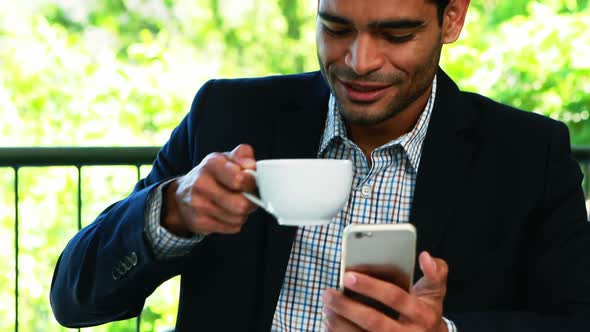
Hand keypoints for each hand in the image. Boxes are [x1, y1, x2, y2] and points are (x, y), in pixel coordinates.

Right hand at [161, 144, 257, 235]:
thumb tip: (251, 165)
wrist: (183, 195)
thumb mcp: (225, 159)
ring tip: (235, 204)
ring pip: (239, 218)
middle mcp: (201, 184)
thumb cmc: (211, 175)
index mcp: (211, 164)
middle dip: (251, 202)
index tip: (251, 182)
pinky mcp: (200, 223)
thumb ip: (242, 155)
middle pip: (242, 204)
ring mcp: (198, 205)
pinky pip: (233, 228)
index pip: (240, 179)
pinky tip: (227, 213)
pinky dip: (235, 223)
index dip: (252, 183)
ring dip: (243, 213)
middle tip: (248, 197)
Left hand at [323, 252, 447, 331]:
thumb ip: (434, 273)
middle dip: (348, 307)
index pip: (394, 297)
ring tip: (327, 308)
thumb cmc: (426, 312)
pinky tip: (330, 324)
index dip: (370, 286)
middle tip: (329, 293)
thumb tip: (426, 256)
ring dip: (341, 324)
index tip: (348, 275)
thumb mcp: (435, 293)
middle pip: (375, 321)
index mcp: (422, 313)